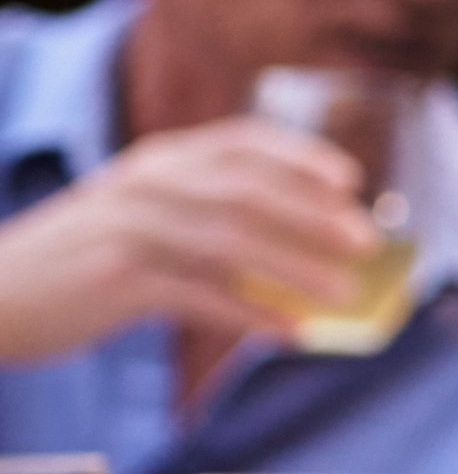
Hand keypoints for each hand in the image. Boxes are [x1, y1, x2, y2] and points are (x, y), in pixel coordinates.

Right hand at [0, 121, 366, 365]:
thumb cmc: (74, 260)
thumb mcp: (135, 215)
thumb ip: (199, 214)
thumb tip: (289, 243)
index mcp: (157, 161)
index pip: (242, 142)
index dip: (302, 158)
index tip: (351, 181)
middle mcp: (146, 184)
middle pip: (249, 192)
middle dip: (315, 216)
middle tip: (367, 242)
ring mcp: (131, 228)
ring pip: (234, 242)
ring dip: (298, 268)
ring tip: (344, 293)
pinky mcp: (117, 277)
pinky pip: (201, 294)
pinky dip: (252, 314)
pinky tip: (289, 331)